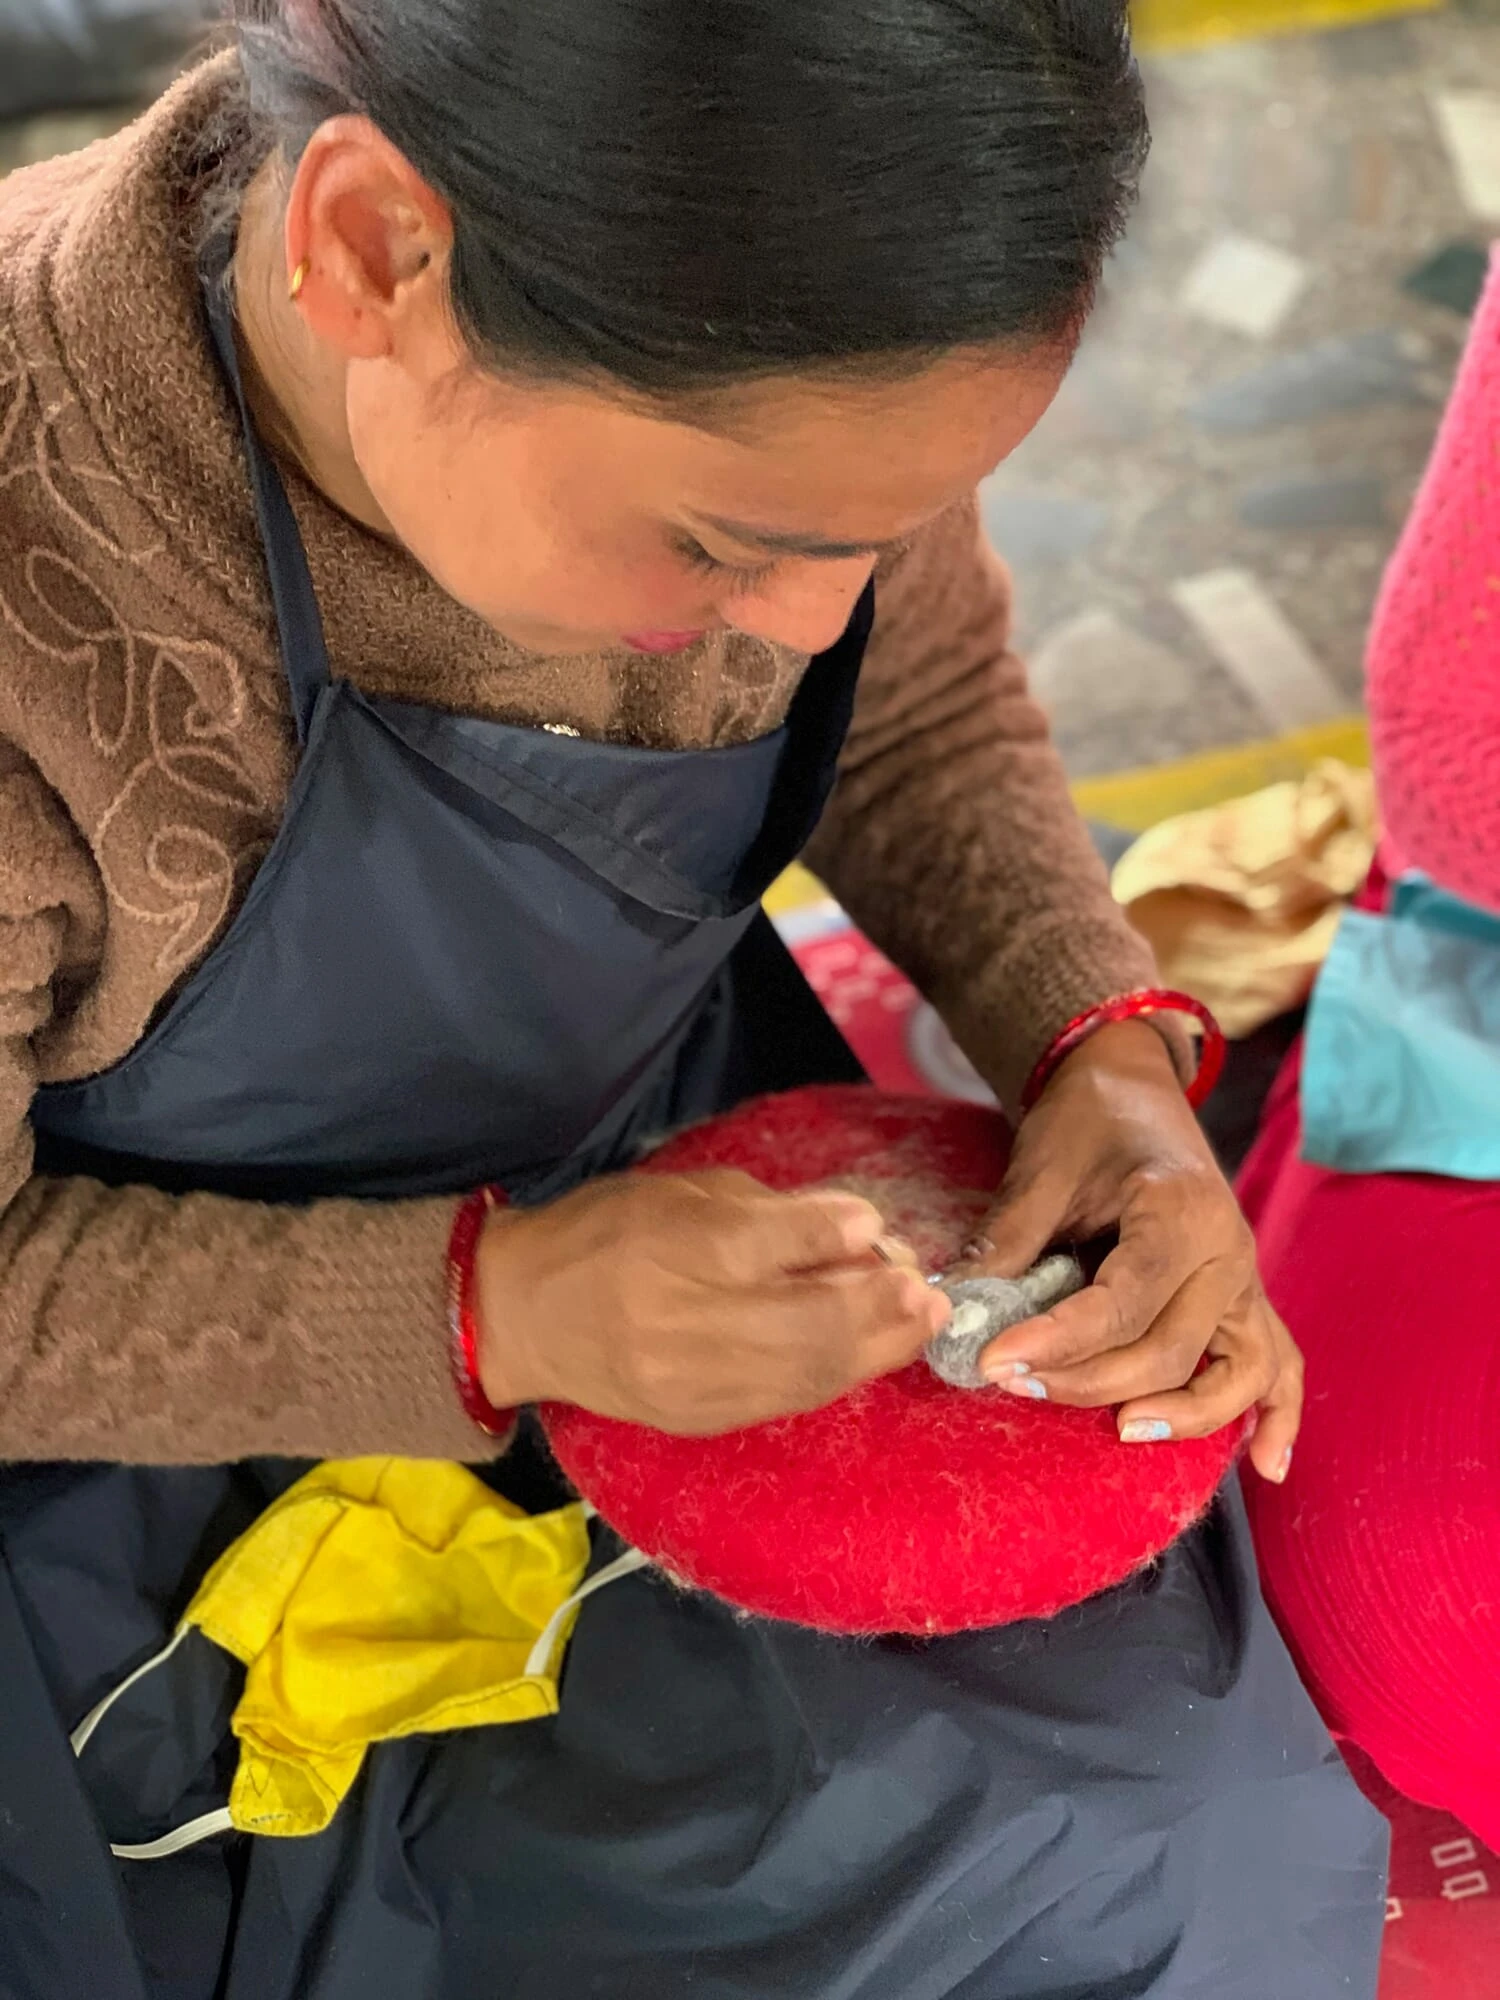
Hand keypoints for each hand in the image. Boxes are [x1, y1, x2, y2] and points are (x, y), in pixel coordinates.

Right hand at [474, 1170, 948, 1433]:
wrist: (522, 1314)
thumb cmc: (604, 1233)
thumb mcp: (678, 1192)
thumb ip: (765, 1210)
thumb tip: (853, 1228)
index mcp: (671, 1248)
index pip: (770, 1245)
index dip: (833, 1234)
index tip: (873, 1223)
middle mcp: (682, 1321)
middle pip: (805, 1323)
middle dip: (879, 1306)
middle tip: (925, 1290)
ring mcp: (690, 1381)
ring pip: (805, 1373)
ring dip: (875, 1349)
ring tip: (918, 1323)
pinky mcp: (695, 1419)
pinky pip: (784, 1401)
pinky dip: (835, 1376)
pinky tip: (866, 1353)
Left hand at [965, 1020, 1301, 1482]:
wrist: (1132, 1079)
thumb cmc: (1086, 1118)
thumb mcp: (1040, 1169)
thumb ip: (1006, 1242)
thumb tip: (954, 1311)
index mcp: (1181, 1211)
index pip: (1122, 1304)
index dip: (1056, 1343)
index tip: (992, 1363)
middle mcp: (1227, 1251)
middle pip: (1172, 1350)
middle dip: (1090, 1381)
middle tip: (1013, 1383)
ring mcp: (1245, 1278)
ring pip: (1237, 1372)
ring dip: (1184, 1414)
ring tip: (1122, 1433)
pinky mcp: (1245, 1295)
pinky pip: (1280, 1364)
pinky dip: (1280, 1415)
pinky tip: (1269, 1466)